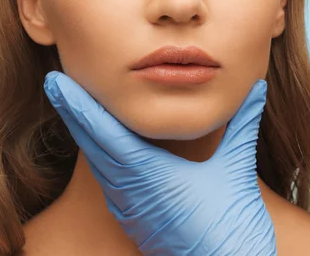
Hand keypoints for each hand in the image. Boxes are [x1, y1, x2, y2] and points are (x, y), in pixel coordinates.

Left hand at [44, 71, 276, 255]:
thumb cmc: (231, 226)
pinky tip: (95, 144)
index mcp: (150, 175)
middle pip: (92, 145)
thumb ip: (243, 123)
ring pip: (97, 164)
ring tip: (70, 105)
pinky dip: (96, 156)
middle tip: (54, 83)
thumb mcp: (237, 168)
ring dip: (82, 132)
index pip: (105, 133)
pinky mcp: (133, 221)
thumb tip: (256, 86)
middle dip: (72, 111)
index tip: (58, 84)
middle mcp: (132, 191)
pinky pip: (107, 182)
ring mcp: (129, 209)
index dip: (80, 106)